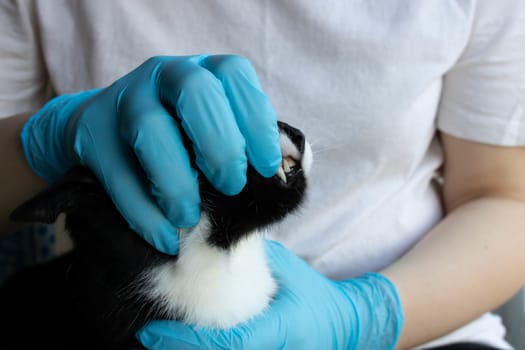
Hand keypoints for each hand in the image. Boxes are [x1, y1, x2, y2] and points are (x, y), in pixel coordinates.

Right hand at [20, 55, 281, 253]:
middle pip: (194, 91)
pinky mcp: (91, 132)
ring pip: (149, 128)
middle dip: (219, 144)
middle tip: (231, 187)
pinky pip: (116, 171)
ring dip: (175, 181)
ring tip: (189, 218)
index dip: (256, 119)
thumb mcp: (223, 138)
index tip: (267, 167)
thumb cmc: (186, 144)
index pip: (234, 76)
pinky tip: (164, 237)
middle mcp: (166, 75)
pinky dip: (142, 211)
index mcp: (206, 72)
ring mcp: (125, 98)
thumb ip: (255, 151)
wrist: (116, 140)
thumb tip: (295, 168)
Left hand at [137, 240, 403, 349]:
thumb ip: (253, 259)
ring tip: (156, 343)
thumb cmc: (318, 298)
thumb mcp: (289, 271)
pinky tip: (182, 346)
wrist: (347, 328)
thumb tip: (209, 242)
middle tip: (144, 340)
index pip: (227, 344)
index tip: (152, 332)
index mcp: (281, 332)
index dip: (185, 341)